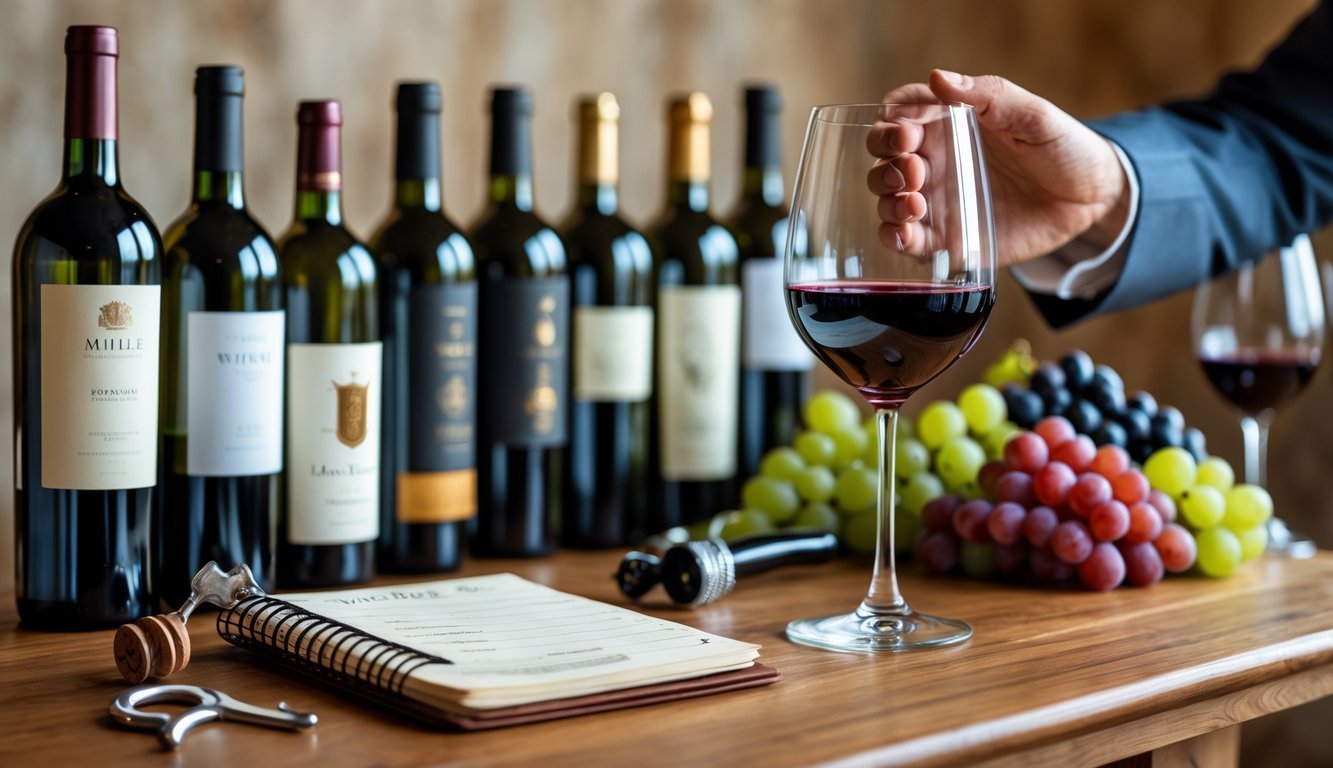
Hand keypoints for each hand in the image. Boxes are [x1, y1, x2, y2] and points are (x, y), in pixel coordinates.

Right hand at [868, 70, 1130, 266]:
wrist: (1090, 197)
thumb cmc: (1061, 145)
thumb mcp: (1031, 113)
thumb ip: (987, 95)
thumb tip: (938, 78)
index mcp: (947, 124)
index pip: (896, 116)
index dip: (890, 124)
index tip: (907, 132)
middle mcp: (934, 161)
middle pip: (882, 160)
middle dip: (886, 165)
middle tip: (915, 170)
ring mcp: (938, 201)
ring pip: (886, 200)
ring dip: (888, 202)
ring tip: (915, 205)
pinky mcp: (946, 238)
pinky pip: (905, 240)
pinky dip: (893, 238)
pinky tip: (904, 234)